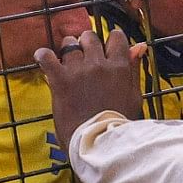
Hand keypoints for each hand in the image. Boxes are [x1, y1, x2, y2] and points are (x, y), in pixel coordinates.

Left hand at [39, 27, 148, 144]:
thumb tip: (139, 46)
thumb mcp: (134, 96)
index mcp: (119, 67)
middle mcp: (99, 64)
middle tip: (84, 58)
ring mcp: (78, 71)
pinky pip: (46, 57)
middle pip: (90, 37)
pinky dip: (43, 56)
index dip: (110, 41)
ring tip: (66, 63)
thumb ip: (134, 69)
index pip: (116, 37)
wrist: (100, 144)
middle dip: (87, 44)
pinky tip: (43, 59)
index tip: (106, 50)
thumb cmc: (119, 124)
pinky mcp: (60, 81)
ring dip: (67, 51)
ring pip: (69, 44)